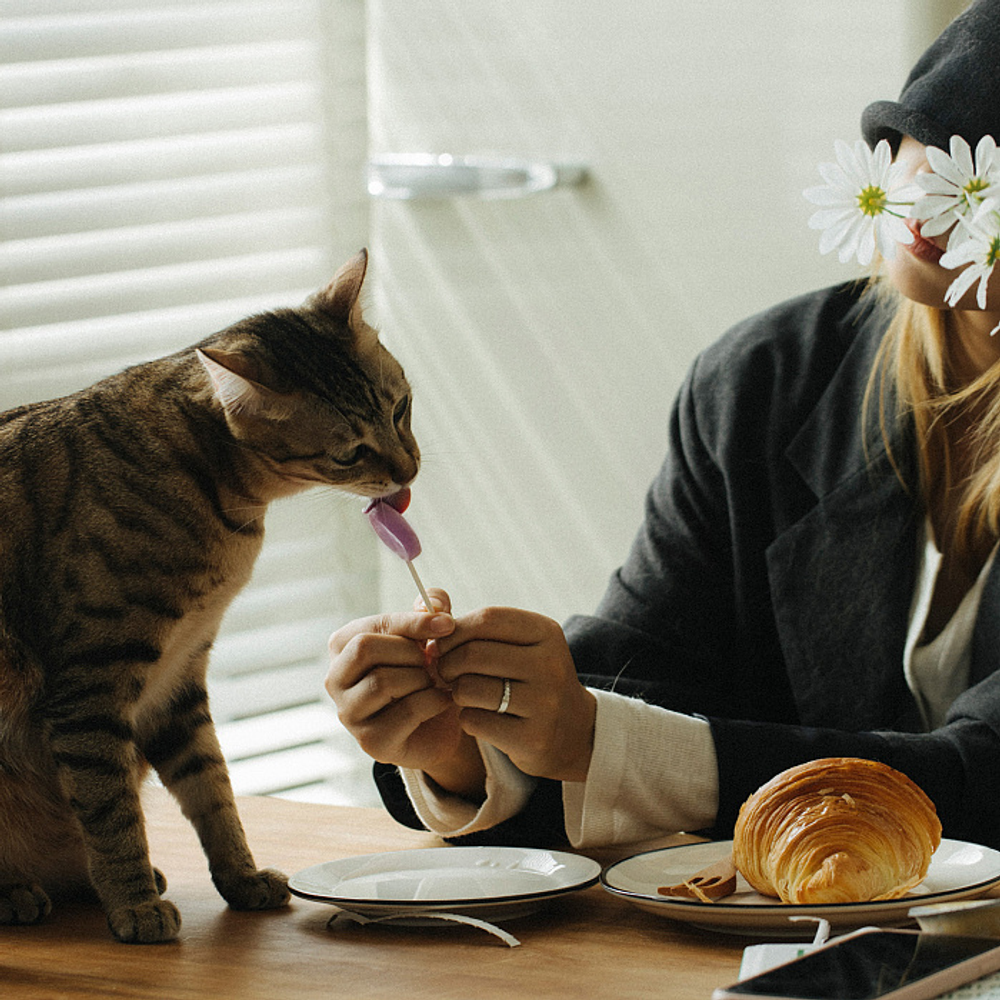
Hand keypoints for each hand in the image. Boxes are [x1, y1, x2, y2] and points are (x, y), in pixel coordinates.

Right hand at [325, 590, 485, 797]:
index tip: (448, 623)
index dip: (413, 622)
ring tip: (433, 682)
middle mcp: (335, 679)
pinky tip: (441, 700)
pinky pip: (406, 710)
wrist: (439, 724)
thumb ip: (431, 607)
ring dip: (421, 679)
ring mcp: (348, 713)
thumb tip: (437, 604)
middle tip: (431, 662)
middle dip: (409, 653)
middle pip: (365, 648)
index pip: (373, 625)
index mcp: (343, 646)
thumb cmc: (425, 672)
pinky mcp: (371, 741)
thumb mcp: (429, 633)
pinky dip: (433, 701)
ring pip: (382, 681)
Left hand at [434, 607, 596, 782]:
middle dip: (447, 663)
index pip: (487, 619)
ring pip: (469, 688)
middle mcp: (550, 664)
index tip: (442, 643)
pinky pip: (474, 720)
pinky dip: (466, 718)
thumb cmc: (531, 679)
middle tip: (445, 671)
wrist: (573, 731)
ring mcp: (544, 703)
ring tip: (463, 693)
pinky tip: (479, 716)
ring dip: (455, 691)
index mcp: (546, 633)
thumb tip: (429, 615)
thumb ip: (479, 626)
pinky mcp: (532, 737)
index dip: (454, 630)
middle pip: (473, 654)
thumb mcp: (522, 643)